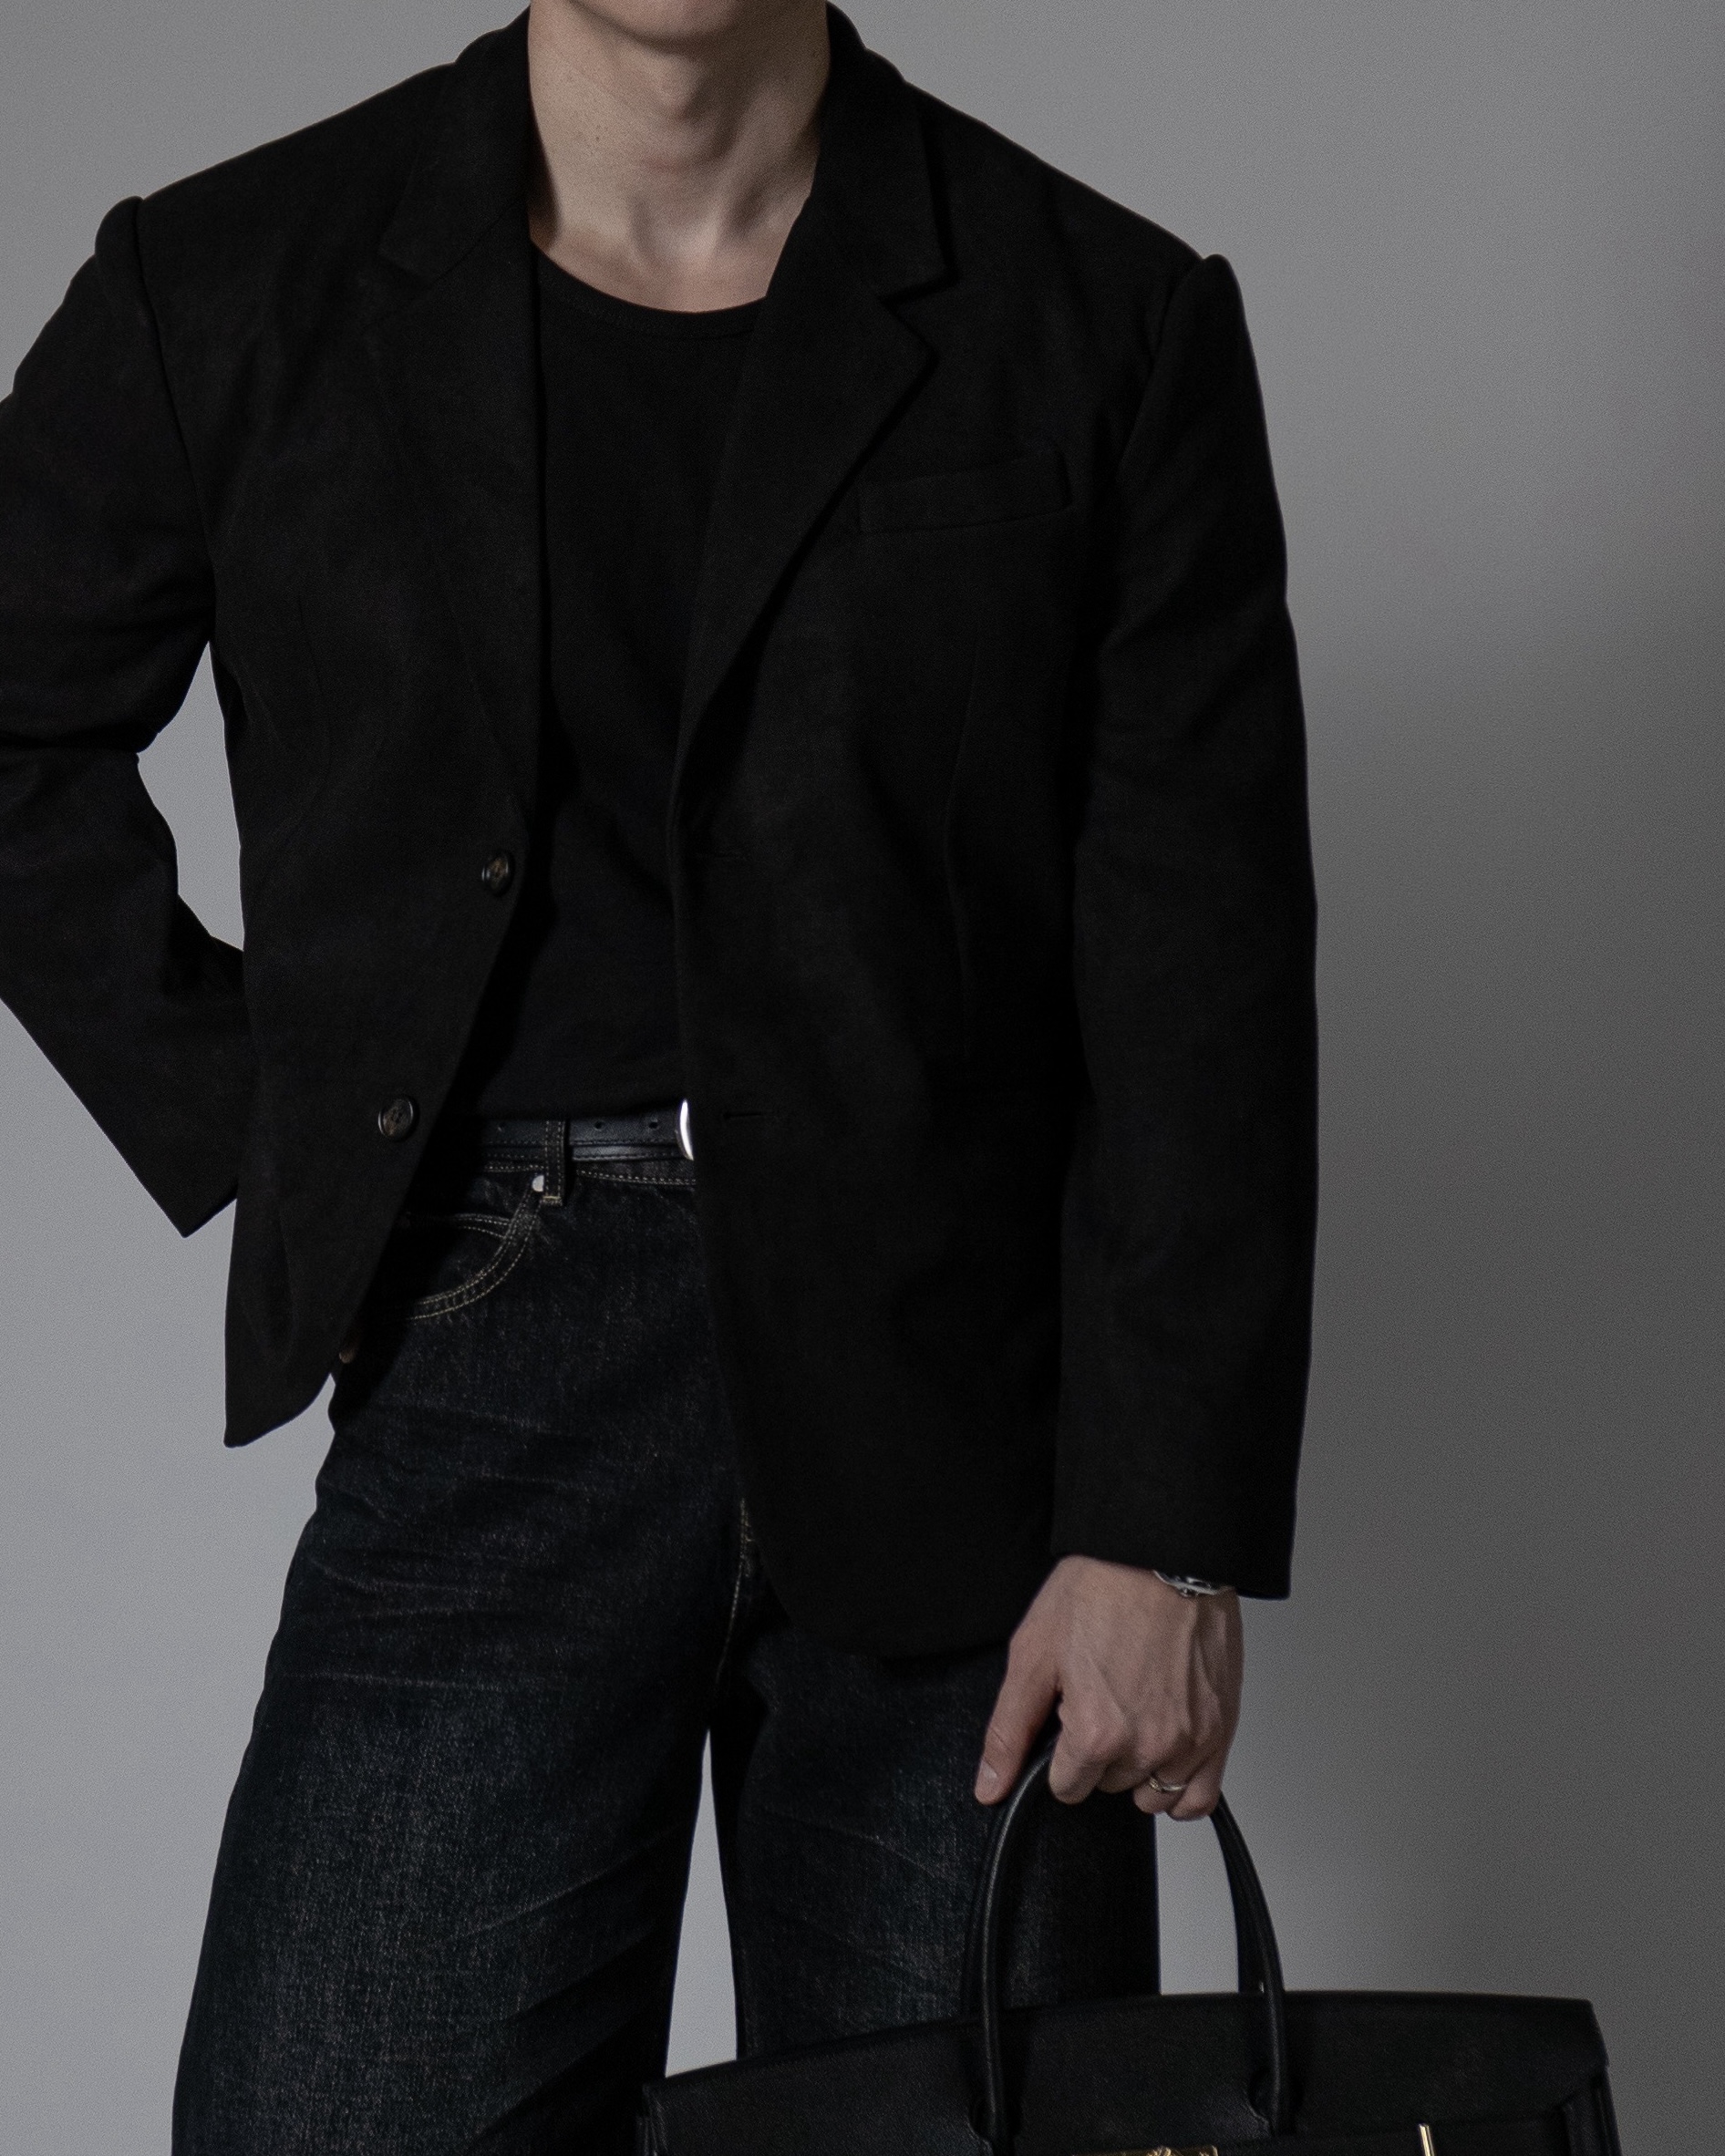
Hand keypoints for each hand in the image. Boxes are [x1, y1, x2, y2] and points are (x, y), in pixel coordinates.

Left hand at [974, 1555, 1242, 1819]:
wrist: (1161, 1551)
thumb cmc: (1101, 1589)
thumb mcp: (1033, 1653)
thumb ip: (1009, 1731)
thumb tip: (990, 1786)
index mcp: (1096, 1733)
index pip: (1065, 1787)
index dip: (1061, 1751)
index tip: (1071, 1712)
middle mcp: (1146, 1746)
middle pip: (1108, 1786)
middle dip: (1098, 1752)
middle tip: (1103, 1696)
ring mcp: (1189, 1742)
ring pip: (1150, 1793)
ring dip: (1137, 1767)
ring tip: (1134, 1714)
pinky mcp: (1220, 1729)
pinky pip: (1199, 1799)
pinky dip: (1179, 1786)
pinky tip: (1165, 1753)